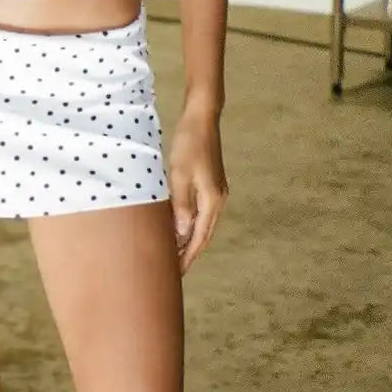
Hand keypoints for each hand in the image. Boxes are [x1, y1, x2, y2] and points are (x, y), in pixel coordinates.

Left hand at [167, 108, 227, 274]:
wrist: (202, 117)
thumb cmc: (188, 143)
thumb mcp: (179, 175)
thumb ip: (181, 206)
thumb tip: (182, 234)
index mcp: (212, 200)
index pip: (199, 237)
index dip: (187, 257)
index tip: (175, 274)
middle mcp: (219, 199)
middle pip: (204, 233)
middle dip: (189, 252)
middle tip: (172, 270)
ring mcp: (217, 190)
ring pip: (203, 223)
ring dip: (189, 238)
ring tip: (173, 253)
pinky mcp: (211, 183)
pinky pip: (201, 210)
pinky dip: (191, 222)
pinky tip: (179, 226)